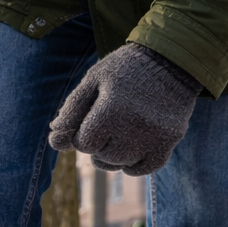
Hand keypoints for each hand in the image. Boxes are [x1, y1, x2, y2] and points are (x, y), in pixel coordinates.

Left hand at [49, 42, 202, 175]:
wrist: (172, 58)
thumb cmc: (125, 68)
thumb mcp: (93, 80)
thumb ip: (72, 110)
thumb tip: (55, 142)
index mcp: (110, 110)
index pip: (84, 144)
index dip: (80, 136)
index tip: (88, 122)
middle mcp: (133, 126)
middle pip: (102, 157)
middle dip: (97, 146)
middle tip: (103, 128)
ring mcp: (154, 135)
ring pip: (121, 164)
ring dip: (113, 156)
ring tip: (116, 136)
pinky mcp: (170, 139)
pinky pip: (146, 168)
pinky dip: (134, 165)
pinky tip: (131, 149)